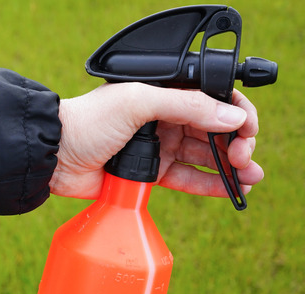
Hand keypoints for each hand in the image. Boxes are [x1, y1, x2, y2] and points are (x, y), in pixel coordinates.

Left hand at [50, 82, 262, 198]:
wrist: (54, 155)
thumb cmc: (88, 120)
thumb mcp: (139, 102)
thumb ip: (186, 105)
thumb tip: (232, 115)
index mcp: (164, 93)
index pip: (212, 99)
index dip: (236, 112)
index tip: (248, 129)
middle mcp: (165, 118)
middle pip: (214, 129)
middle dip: (237, 142)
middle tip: (243, 157)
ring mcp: (159, 147)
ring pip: (206, 156)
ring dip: (232, 166)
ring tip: (250, 178)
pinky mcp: (151, 174)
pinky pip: (189, 179)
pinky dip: (212, 185)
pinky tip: (232, 190)